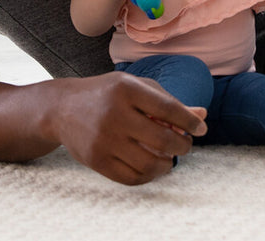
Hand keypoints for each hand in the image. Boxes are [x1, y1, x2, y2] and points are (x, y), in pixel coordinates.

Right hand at [52, 72, 207, 184]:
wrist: (62, 108)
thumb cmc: (107, 94)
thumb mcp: (136, 87)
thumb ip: (168, 101)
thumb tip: (202, 116)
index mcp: (126, 89)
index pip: (169, 108)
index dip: (190, 121)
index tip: (200, 129)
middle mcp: (114, 114)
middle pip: (162, 139)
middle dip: (183, 145)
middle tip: (186, 145)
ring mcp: (103, 139)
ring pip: (149, 163)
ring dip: (168, 165)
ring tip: (170, 159)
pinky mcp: (95, 160)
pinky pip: (130, 177)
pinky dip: (148, 176)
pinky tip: (153, 168)